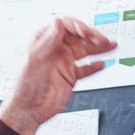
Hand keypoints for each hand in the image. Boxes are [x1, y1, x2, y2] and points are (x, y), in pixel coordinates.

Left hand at [0, 18, 113, 134]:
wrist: (28, 111)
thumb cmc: (23, 87)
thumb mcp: (32, 60)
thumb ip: (47, 42)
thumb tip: (58, 24)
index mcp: (43, 42)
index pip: (63, 25)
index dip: (77, 26)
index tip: (87, 32)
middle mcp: (55, 50)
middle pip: (78, 36)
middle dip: (92, 36)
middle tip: (103, 39)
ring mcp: (64, 62)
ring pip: (85, 50)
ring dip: (98, 47)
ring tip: (111, 45)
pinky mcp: (71, 76)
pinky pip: (86, 68)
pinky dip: (95, 66)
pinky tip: (101, 64)